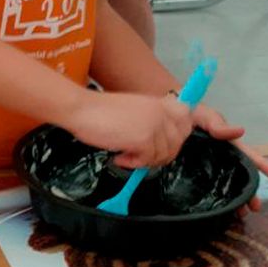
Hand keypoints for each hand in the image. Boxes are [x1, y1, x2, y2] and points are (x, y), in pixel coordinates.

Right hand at [64, 91, 191, 169]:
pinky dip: (132, 164)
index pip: (186, 119)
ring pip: (163, 155)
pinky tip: (119, 157)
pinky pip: (147, 161)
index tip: (164, 144)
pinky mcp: (144, 139)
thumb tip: (159, 143)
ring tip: (125, 156)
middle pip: (177, 143)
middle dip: (161, 154)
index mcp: (157, 103)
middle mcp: (160, 112)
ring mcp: (154, 125)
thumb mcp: (132, 109)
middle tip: (142, 156)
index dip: (178, 136)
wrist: (81, 108)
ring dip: (144, 161)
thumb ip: (149, 119)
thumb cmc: (98, 111)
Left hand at [191, 104, 267, 211]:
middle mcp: (219, 157)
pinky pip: (206, 188)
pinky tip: (220, 211)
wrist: (161, 119)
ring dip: (235, 199)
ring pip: (225, 184)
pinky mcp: (192, 174)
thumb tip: (239, 131)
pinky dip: (216, 200)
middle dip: (249, 191)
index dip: (259, 163)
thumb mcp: (202, 115)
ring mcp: (206, 167)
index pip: (245, 153)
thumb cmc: (185, 113)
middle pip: (238, 175)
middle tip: (255, 207)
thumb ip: (216, 122)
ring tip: (240, 213)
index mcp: (224, 143)